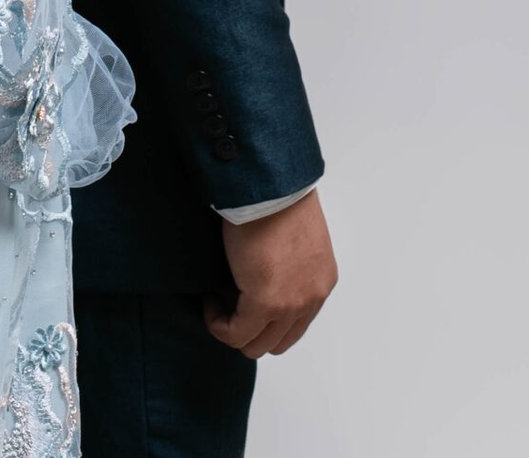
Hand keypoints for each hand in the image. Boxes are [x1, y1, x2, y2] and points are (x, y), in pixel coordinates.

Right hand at [205, 192, 337, 358]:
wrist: (271, 184)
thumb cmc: (277, 195)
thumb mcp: (294, 237)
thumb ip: (288, 265)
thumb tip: (263, 276)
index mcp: (320, 281)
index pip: (294, 324)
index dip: (264, 318)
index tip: (242, 296)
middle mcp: (311, 298)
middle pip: (277, 341)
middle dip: (249, 329)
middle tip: (228, 303)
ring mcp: (290, 304)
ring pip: (256, 345)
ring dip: (232, 329)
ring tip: (217, 301)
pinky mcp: (265, 302)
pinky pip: (235, 334)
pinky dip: (218, 323)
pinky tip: (209, 301)